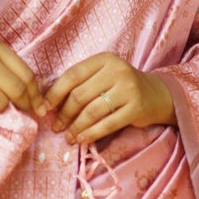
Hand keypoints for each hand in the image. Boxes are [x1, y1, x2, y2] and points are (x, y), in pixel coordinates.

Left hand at [42, 53, 174, 144]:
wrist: (155, 95)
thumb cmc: (120, 86)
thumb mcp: (102, 76)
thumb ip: (80, 84)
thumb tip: (48, 103)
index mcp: (104, 59)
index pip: (72, 75)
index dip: (55, 93)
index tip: (43, 109)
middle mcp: (117, 71)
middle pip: (80, 95)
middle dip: (64, 114)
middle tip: (56, 126)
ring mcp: (128, 89)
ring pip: (92, 111)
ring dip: (76, 126)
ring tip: (68, 136)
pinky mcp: (136, 108)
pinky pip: (108, 124)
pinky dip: (91, 134)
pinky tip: (81, 139)